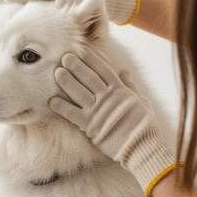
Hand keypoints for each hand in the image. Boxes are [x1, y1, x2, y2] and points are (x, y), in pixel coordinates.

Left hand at [50, 48, 175, 195]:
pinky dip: (62, 108)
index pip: (104, 70)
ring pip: (79, 93)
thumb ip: (130, 85)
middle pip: (89, 78)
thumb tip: (124, 71)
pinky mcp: (91, 127)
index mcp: (120, 90)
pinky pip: (73, 115)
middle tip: (64, 56)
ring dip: (67, 82)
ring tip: (57, 72)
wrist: (142, 147)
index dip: (92, 58)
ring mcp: (98, 112)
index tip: (82, 49)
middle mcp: (108, 98)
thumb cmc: (144, 124)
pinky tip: (51, 101)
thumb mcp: (141, 100)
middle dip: (76, 66)